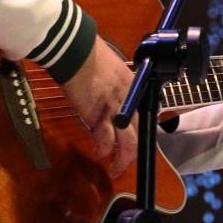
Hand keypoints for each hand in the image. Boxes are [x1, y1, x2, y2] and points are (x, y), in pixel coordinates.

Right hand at [61, 37, 137, 176]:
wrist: (78, 53)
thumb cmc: (91, 55)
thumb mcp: (114, 69)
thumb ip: (117, 85)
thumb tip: (111, 94)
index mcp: (135, 88)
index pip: (144, 117)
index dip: (140, 134)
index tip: (132, 143)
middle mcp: (130, 102)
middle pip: (139, 135)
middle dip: (132, 154)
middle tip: (124, 164)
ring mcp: (116, 111)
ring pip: (127, 144)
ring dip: (121, 160)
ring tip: (114, 169)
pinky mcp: (98, 117)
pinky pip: (105, 141)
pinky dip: (103, 150)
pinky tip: (98, 154)